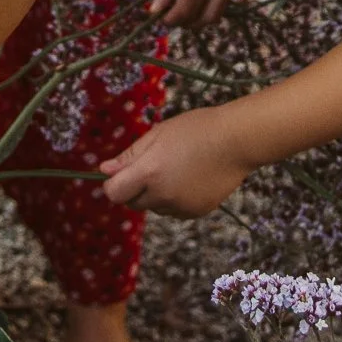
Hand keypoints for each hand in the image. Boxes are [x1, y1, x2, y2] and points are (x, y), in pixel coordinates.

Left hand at [99, 106, 255, 217]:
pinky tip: (190, 178)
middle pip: (133, 203)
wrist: (237, 140)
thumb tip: (105, 170)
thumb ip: (130, 155)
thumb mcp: (158, 134)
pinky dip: (176, 200)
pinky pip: (175, 211)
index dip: (114, 184)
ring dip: (157, 194)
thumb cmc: (197, 129)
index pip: (114, 193)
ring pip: (155, 207)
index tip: (121, 173)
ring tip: (178, 168)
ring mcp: (180, 207)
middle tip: (154, 166)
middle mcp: (163, 195)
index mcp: (149, 172)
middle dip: (135, 189)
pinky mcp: (196, 212)